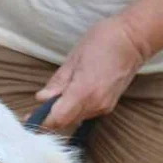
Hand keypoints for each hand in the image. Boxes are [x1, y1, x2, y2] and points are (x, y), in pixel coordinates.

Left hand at [35, 15, 148, 130]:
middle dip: (49, 119)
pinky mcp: (108, 106)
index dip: (41, 121)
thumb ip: (57, 82)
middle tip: (35, 111)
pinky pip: (85, 114)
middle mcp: (95, 104)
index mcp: (84, 91)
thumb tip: (41, 99)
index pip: (58, 118)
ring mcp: (103, 107)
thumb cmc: (103, 41)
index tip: (28, 119)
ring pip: (75, 119)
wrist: (134, 40)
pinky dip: (74, 110)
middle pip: (65, 121)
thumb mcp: (73, 58)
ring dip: (62, 114)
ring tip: (53, 101)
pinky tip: (69, 99)